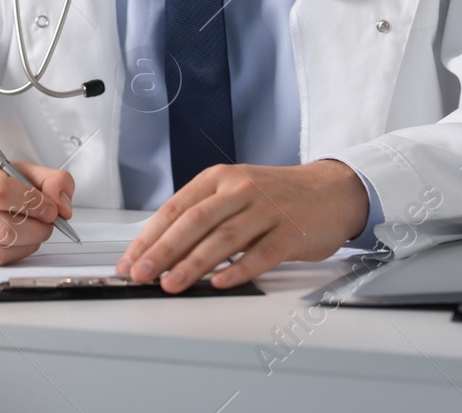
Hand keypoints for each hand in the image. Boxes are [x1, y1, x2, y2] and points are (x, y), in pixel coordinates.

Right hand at [0, 151, 74, 265]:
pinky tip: (11, 243)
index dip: (33, 203)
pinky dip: (7, 255)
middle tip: (47, 224)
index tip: (49, 207)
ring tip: (33, 234)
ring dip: (26, 246)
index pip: (0, 190)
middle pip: (2, 226)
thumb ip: (42, 177)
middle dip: (36, 229)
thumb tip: (63, 204)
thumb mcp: (0, 164)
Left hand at [118, 160, 367, 293]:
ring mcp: (266, 210)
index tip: (130, 259)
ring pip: (222, 238)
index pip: (175, 208)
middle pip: (194, 222)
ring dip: (193, 264)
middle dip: (162, 250)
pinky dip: (237, 269)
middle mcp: (239, 190)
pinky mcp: (290, 233)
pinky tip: (218, 283)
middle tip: (141, 273)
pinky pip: (260, 254)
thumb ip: (202, 214)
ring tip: (171, 283)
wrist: (331, 191)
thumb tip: (160, 247)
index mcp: (219, 179)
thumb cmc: (277, 196)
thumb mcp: (235, 191)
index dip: (149, 236)